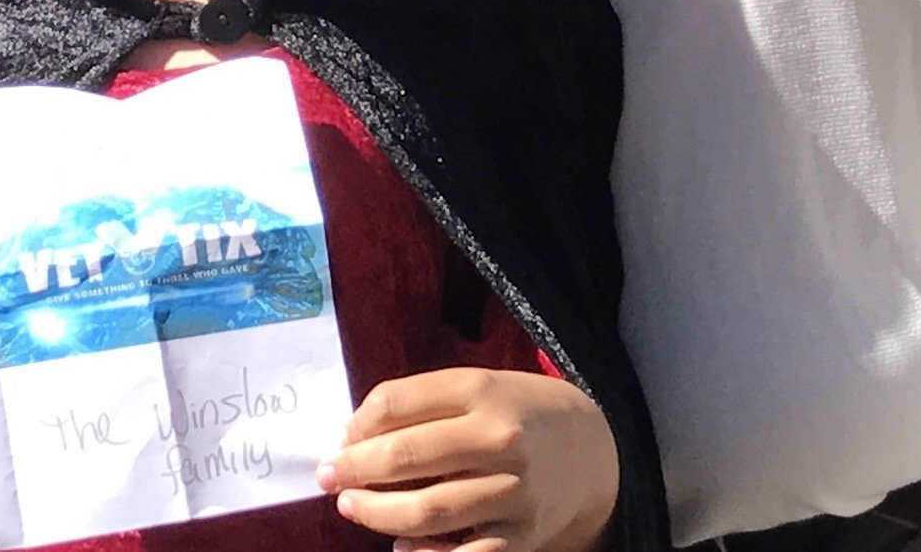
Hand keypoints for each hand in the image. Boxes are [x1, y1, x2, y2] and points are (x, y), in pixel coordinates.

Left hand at [317, 367, 618, 551]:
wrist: (593, 449)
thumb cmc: (516, 411)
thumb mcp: (477, 386)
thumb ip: (422, 402)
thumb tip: (357, 433)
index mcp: (480, 389)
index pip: (398, 402)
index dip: (358, 423)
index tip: (341, 437)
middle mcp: (498, 438)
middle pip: (407, 457)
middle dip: (355, 469)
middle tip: (327, 476)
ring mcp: (512, 492)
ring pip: (428, 511)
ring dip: (378, 512)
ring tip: (351, 507)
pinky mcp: (522, 537)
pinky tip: (400, 545)